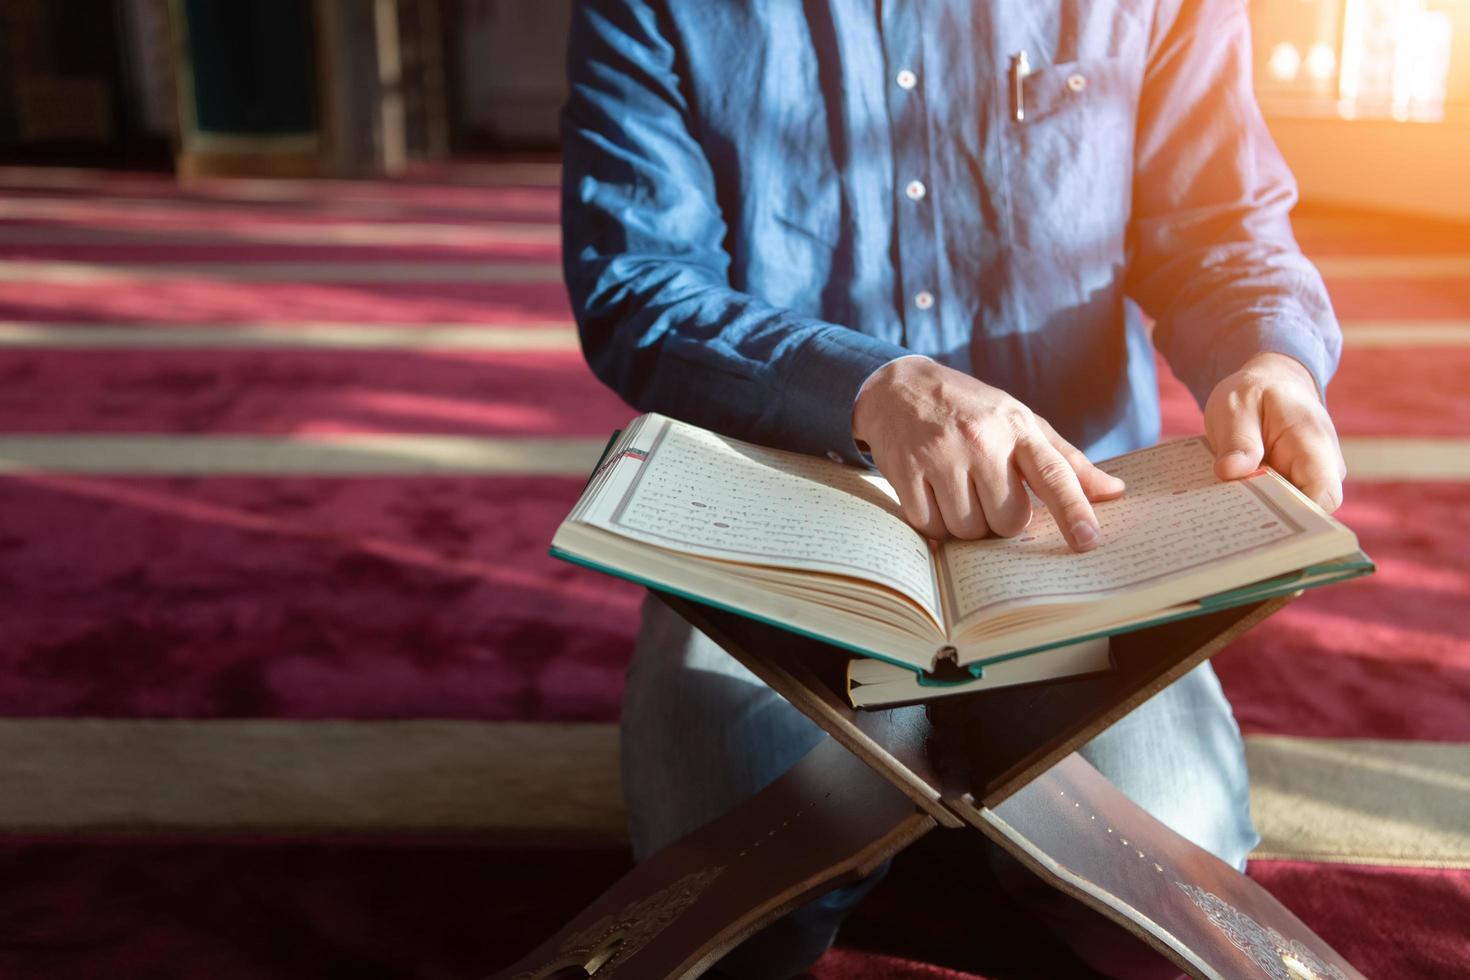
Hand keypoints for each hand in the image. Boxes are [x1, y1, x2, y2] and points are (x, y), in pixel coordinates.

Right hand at [852, 357, 1124, 549]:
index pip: (1054, 475)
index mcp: (1017, 429)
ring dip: (965, 524)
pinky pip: (930, 525)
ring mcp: (940, 456)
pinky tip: (931, 495)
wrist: (900, 387)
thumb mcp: (1020, 421)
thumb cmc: (971, 409)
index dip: (1074, 511)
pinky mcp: (905, 470)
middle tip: (987, 493)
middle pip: (1007, 521)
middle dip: (1000, 519)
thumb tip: (1114, 491)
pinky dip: (934, 522)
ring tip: (957, 490)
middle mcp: (981, 441)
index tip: (1089, 541)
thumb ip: (1066, 459)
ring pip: (967, 529)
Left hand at [1205, 352, 1345, 511]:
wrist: (1271, 386)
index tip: (1259, 521)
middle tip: (1226, 520)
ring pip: (1289, 513)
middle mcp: (1322, 467)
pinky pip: (1276, 507)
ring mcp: (1309, 479)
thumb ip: (1237, 438)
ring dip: (1257, 515)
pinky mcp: (1291, 486)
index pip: (1324, 495)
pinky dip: (1252, 508)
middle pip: (1306, 512)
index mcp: (1314, 442)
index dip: (1299, 517)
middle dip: (1269, 521)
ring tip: (1221, 511)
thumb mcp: (1237, 405)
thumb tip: (1230, 471)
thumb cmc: (1256, 393)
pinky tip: (1225, 506)